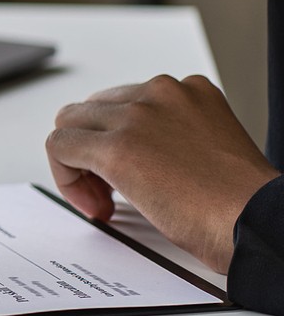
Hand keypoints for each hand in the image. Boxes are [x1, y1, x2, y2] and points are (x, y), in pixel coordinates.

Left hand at [47, 74, 277, 273]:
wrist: (256, 223)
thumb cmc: (240, 202)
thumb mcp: (207, 147)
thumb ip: (170, 136)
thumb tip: (134, 154)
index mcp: (188, 92)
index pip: (123, 102)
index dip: (114, 140)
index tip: (128, 175)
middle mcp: (161, 94)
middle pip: (92, 110)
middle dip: (91, 151)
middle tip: (109, 192)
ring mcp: (137, 116)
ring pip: (70, 124)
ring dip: (77, 165)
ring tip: (103, 200)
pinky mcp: (116, 147)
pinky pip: (59, 147)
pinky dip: (66, 178)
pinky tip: (96, 205)